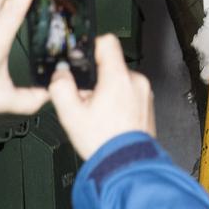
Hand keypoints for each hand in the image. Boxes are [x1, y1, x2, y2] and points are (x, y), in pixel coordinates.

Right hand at [48, 34, 154, 160]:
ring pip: (121, 81)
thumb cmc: (102, 142)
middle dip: (97, 79)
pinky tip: (111, 120)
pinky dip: (120, 101)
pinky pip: (131, 93)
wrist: (126, 165)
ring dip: (109, 91)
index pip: (107, 43)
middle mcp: (135, 81)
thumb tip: (60, 75)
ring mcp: (144, 92)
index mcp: (118, 78)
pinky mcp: (148, 104)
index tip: (83, 59)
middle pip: (112, 66)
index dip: (92, 48)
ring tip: (99, 114)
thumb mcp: (71, 116)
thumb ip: (61, 89)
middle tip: (86, 100)